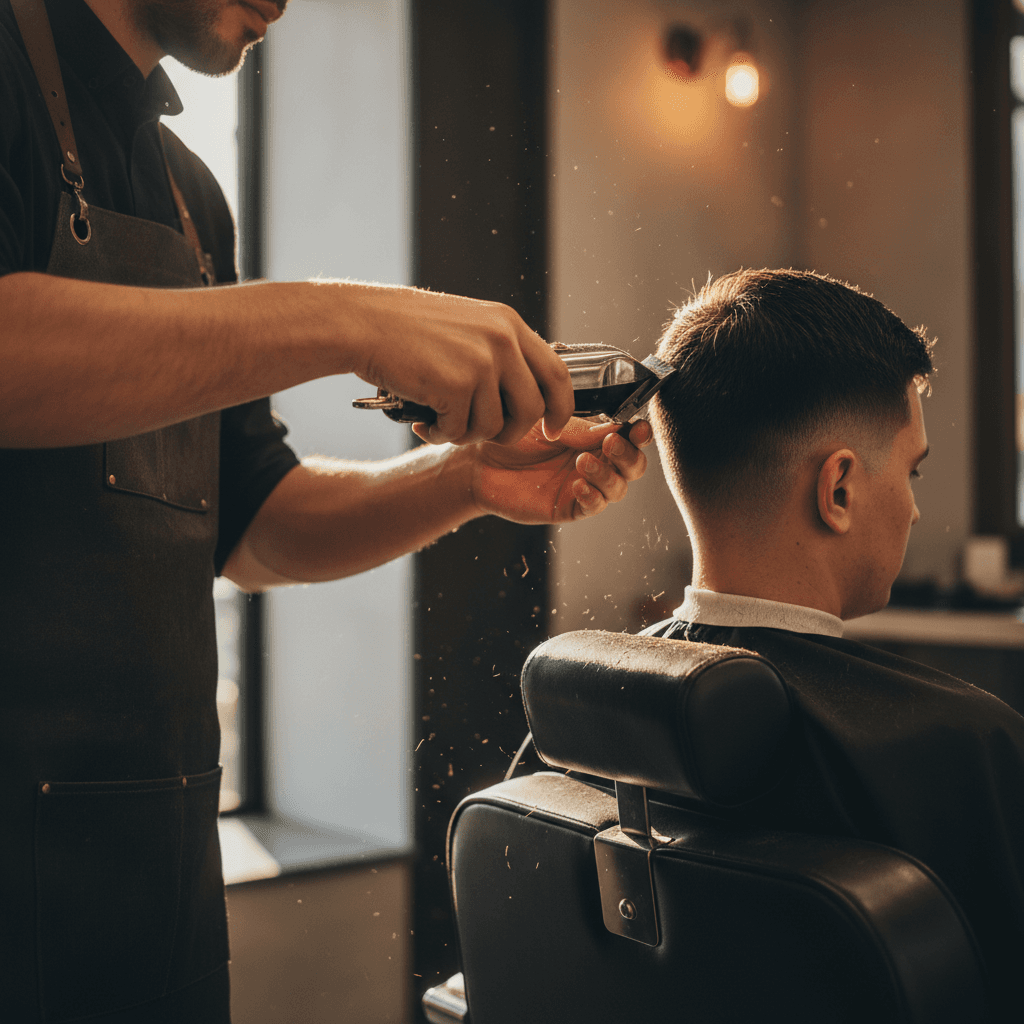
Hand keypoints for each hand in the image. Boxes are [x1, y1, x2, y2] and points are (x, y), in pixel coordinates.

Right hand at [343, 284, 573, 446]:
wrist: (362, 324)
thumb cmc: (407, 329)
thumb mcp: (468, 325)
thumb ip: (500, 351)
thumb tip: (527, 394)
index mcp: (509, 324)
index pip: (557, 373)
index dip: (560, 408)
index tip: (553, 428)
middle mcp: (502, 341)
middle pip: (532, 409)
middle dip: (510, 433)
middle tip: (484, 435)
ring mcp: (481, 363)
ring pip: (493, 427)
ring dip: (466, 434)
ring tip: (441, 420)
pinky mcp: (456, 385)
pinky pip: (460, 431)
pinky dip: (441, 434)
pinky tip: (424, 420)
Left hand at [463, 417, 651, 523]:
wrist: (481, 461)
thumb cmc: (513, 437)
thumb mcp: (551, 424)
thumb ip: (584, 428)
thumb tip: (619, 427)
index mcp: (595, 437)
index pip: (630, 437)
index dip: (640, 434)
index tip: (638, 427)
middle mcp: (595, 461)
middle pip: (633, 466)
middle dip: (628, 455)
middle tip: (610, 443)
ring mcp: (584, 485)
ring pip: (618, 488)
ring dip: (607, 475)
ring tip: (581, 462)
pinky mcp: (570, 506)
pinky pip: (594, 506)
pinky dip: (592, 496)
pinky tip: (576, 483)